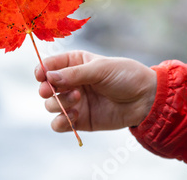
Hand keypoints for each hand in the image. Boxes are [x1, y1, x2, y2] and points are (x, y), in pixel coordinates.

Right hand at [35, 50, 156, 131]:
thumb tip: (48, 77)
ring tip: (77, 100)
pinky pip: (59, 124)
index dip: (41, 70)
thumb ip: (75, 74)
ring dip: (58, 104)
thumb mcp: (101, 69)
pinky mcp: (80, 120)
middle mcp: (71, 82)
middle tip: (53, 91)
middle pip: (45, 87)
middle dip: (47, 90)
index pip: (49, 65)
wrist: (145, 99)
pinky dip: (62, 121)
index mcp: (75, 63)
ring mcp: (74, 101)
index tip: (41, 76)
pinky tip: (76, 116)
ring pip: (50, 105)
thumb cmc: (126, 76)